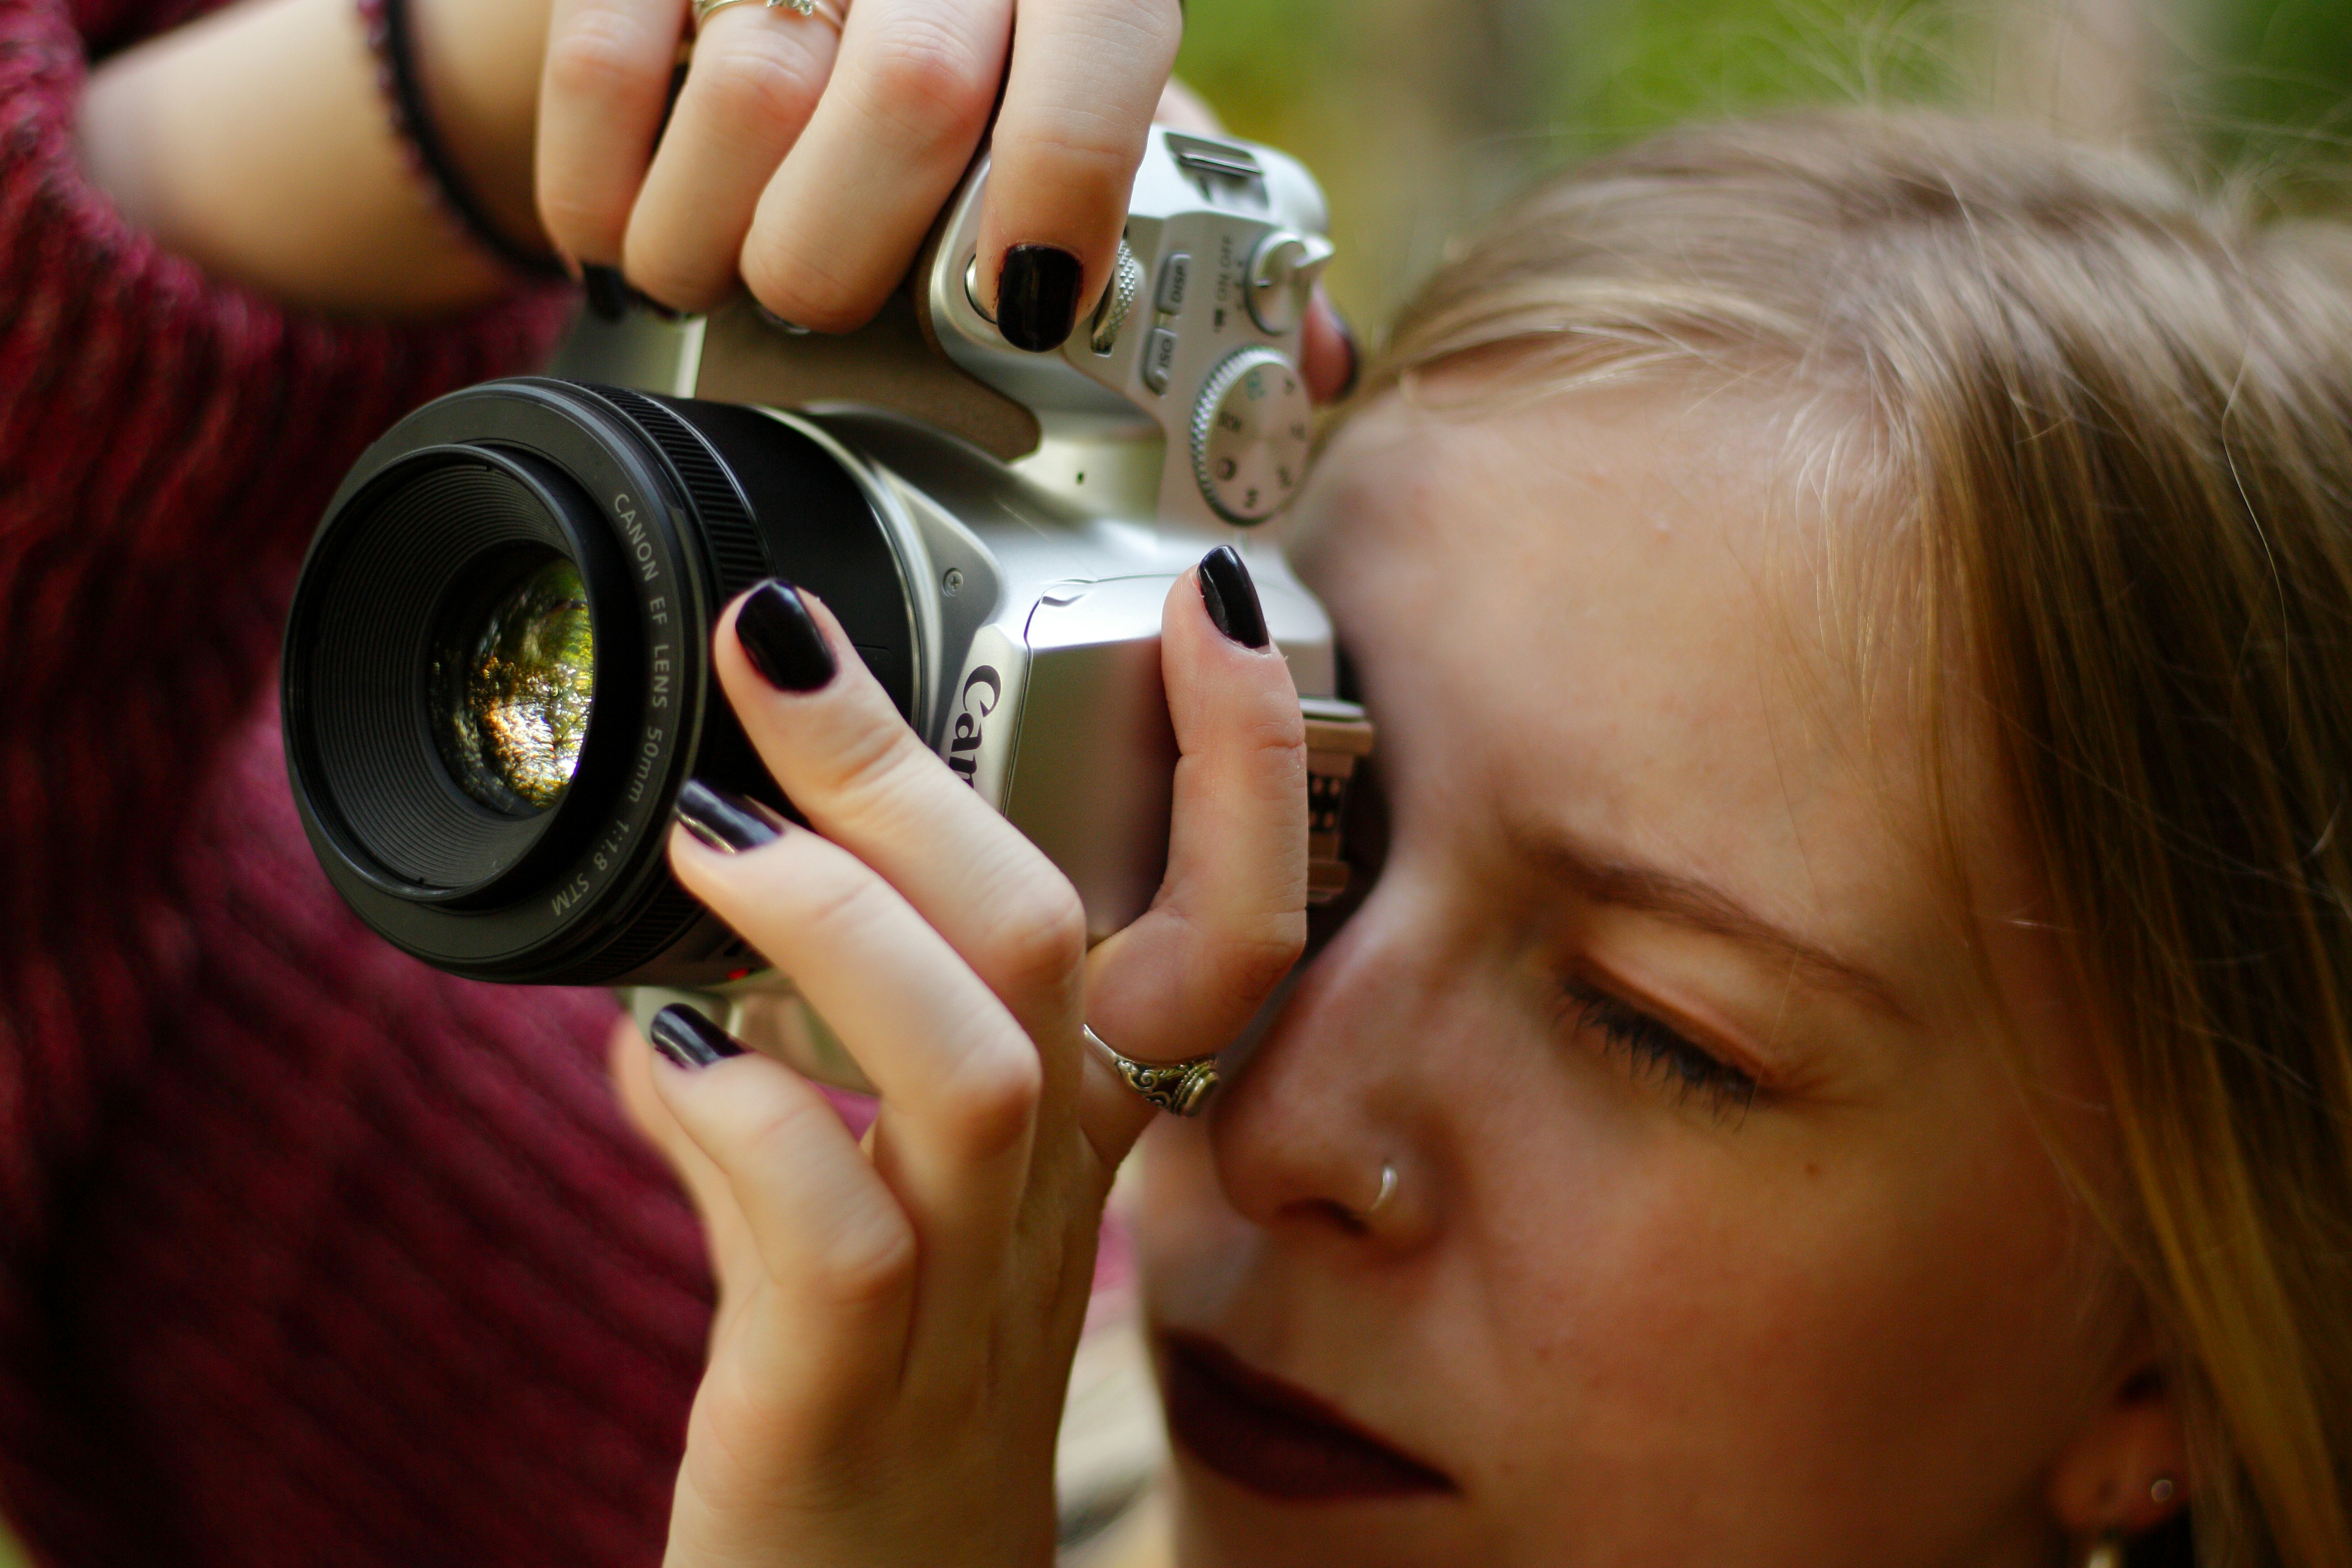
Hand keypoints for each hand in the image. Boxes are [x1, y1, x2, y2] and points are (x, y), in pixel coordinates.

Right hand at [538, 0, 1181, 349]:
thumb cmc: (947, 53)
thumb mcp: (1052, 98)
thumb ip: (1104, 178)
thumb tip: (1093, 312)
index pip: (1098, 31)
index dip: (1066, 175)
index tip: (1026, 299)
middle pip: (914, 90)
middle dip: (862, 255)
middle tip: (831, 302)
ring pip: (753, 97)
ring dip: (723, 248)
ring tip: (725, 271)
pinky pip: (603, 75)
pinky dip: (604, 199)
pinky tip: (631, 236)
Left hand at [610, 555, 1307, 1565]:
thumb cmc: (879, 1403)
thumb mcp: (899, 1224)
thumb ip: (820, 1096)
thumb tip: (690, 986)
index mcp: (1082, 1150)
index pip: (1232, 935)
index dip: (1246, 766)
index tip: (1207, 600)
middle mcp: (1048, 1209)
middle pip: (1055, 946)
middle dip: (918, 770)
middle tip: (782, 651)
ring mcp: (960, 1304)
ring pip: (967, 1064)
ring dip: (826, 920)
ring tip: (706, 840)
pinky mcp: (844, 1391)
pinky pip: (825, 1226)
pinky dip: (728, 1113)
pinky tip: (655, 1063)